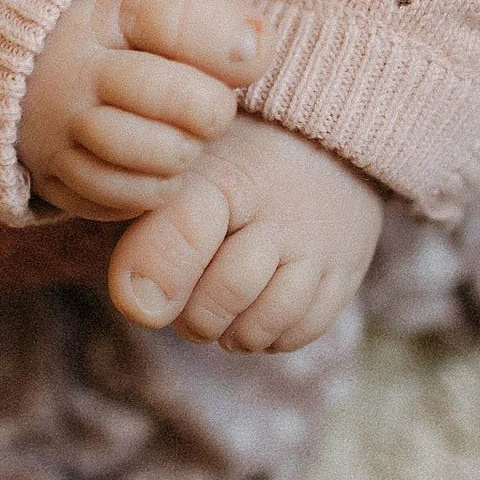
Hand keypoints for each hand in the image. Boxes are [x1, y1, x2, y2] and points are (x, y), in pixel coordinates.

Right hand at [16, 0, 275, 219]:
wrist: (17, 71)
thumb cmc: (109, 39)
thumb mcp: (149, 7)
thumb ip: (210, 18)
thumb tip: (258, 49)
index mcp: (103, 11)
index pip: (174, 18)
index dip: (225, 41)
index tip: (247, 58)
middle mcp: (71, 68)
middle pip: (166, 96)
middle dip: (208, 110)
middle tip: (210, 111)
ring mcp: (53, 127)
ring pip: (142, 158)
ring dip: (179, 156)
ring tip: (182, 142)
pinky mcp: (48, 175)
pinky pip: (114, 201)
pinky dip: (147, 192)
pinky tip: (154, 171)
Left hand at [109, 114, 382, 352]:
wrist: (318, 142)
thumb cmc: (227, 166)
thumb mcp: (181, 176)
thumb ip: (149, 227)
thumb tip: (134, 304)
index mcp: (225, 173)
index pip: (188, 228)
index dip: (159, 269)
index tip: (141, 306)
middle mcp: (280, 209)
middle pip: (227, 291)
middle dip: (192, 315)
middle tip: (181, 301)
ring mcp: (319, 244)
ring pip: (264, 323)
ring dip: (229, 331)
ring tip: (217, 308)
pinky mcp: (345, 274)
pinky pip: (297, 334)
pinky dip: (265, 337)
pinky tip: (252, 311)